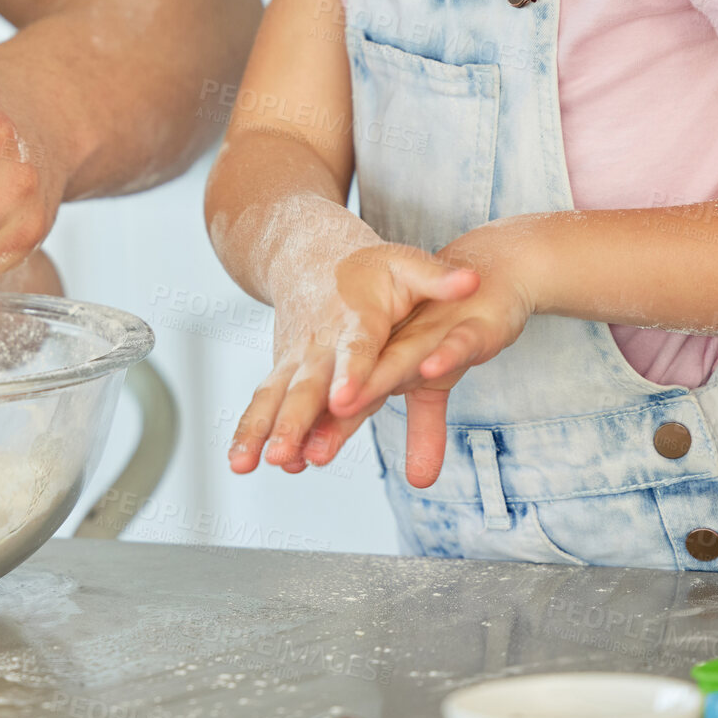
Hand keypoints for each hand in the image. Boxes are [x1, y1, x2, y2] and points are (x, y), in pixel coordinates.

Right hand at [230, 244, 478, 477]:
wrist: (304, 253)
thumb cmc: (365, 267)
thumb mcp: (405, 265)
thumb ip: (437, 279)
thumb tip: (472, 281)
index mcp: (354, 318)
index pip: (355, 349)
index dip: (349, 374)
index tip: (344, 401)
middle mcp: (318, 342)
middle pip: (305, 385)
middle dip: (293, 421)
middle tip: (283, 453)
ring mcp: (293, 357)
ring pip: (274, 396)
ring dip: (259, 431)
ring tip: (246, 464)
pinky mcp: (281, 370)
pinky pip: (264, 402)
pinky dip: (251, 431)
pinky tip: (245, 462)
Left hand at [319, 222, 540, 486]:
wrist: (491, 275)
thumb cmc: (447, 328)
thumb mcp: (438, 384)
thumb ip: (425, 433)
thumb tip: (419, 484)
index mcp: (383, 364)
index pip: (347, 401)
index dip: (323, 429)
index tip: (293, 458)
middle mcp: (398, 351)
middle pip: (362, 387)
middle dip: (332, 420)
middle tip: (300, 451)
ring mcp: (434, 338)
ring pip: (399, 361)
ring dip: (374, 380)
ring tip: (343, 402)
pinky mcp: (474, 331)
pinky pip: (458, 343)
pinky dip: (446, 355)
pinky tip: (431, 368)